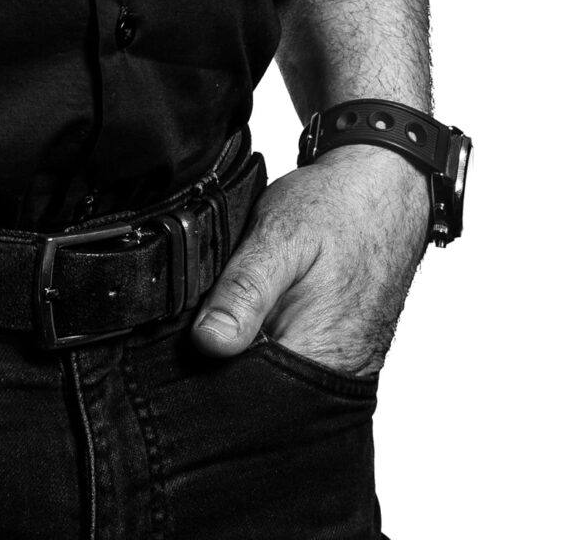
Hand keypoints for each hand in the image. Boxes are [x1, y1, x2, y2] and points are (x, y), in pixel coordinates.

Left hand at [191, 148, 428, 377]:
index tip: (194, 332)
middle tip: (225, 304)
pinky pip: (297, 357)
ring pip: (277, 372)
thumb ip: (244, 291)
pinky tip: (270, 303)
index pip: (248, 393)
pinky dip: (274, 335)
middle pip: (263, 389)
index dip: (213, 366)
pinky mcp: (346, 349)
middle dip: (232, 355)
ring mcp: (344, 363)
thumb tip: (209, 342)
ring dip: (253, 344)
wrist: (386, 188)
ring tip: (252, 299)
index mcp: (319, 354)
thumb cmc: (338, 206)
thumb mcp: (279, 235)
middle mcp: (337, 371)